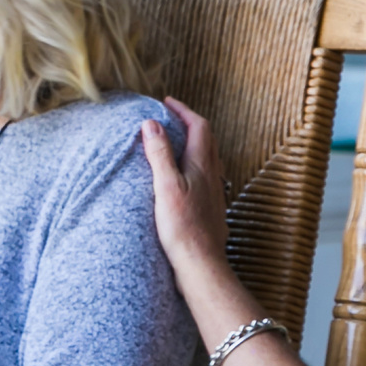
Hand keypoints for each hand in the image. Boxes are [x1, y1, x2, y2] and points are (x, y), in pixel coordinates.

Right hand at [139, 97, 239, 287]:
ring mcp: (214, 192)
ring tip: (175, 143)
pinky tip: (183, 178)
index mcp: (202, 165)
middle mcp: (213, 175)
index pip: (198, 126)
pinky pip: (206, 175)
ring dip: (193, 144)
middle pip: (206, 139)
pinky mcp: (211, 207)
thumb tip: (151, 124)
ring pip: (208, 158)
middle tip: (170, 118)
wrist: (201, 262)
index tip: (166, 102)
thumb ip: (159, 153)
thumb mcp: (165, 186)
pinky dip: (194, 164)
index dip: (183, 110)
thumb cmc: (183, 227)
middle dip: (189, 123)